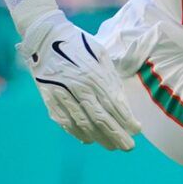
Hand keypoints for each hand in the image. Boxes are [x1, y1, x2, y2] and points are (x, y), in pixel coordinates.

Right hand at [18, 8, 139, 150]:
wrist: (44, 37)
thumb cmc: (78, 45)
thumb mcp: (100, 56)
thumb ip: (111, 80)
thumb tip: (123, 106)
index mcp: (93, 74)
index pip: (113, 103)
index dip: (126, 119)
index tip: (138, 130)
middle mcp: (78, 86)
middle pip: (100, 118)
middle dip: (116, 135)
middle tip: (129, 147)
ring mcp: (62, 94)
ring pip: (83, 124)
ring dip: (100, 138)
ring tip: (113, 146)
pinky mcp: (49, 99)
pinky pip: (65, 122)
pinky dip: (77, 133)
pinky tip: (88, 139)